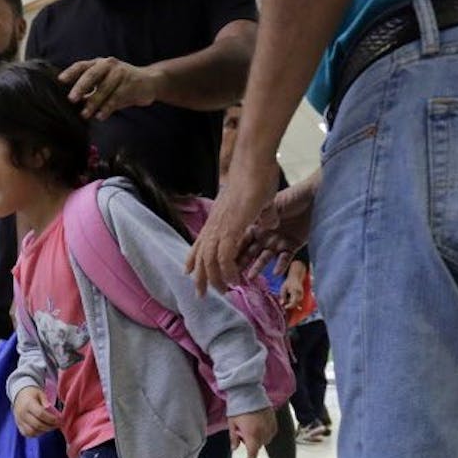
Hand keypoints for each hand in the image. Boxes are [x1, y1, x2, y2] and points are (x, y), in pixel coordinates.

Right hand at [12, 387, 60, 437]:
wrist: (19, 396)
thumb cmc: (32, 394)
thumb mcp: (40, 393)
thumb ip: (45, 401)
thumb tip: (49, 408)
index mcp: (28, 404)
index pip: (40, 414)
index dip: (51, 418)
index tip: (59, 419)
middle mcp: (22, 413)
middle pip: (37, 424)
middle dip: (50, 426)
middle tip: (58, 424)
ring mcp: (19, 421)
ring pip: (32, 431)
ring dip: (44, 431)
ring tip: (51, 426)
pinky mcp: (19, 426)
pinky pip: (28, 434)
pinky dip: (37, 433)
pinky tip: (43, 429)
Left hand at [59, 57, 162, 120]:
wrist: (149, 82)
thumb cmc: (122, 84)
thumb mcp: (104, 84)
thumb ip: (89, 92)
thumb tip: (73, 103)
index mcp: (99, 64)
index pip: (82, 65)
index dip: (71, 72)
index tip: (60, 81)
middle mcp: (108, 65)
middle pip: (91, 74)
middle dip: (80, 86)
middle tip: (72, 99)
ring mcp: (120, 73)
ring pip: (104, 88)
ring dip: (93, 102)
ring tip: (85, 114)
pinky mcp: (130, 84)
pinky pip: (116, 97)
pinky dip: (107, 108)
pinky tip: (100, 116)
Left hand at [187, 159, 275, 293]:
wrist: (254, 162)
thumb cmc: (258, 176)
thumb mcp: (260, 203)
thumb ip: (264, 215)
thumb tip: (270, 222)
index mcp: (218, 219)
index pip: (200, 243)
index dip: (193, 259)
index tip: (188, 273)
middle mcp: (215, 224)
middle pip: (201, 256)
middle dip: (200, 278)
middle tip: (200, 295)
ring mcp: (222, 226)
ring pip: (209, 261)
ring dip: (214, 279)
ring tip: (222, 291)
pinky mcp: (231, 227)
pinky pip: (224, 256)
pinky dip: (227, 270)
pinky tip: (234, 279)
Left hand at [228, 407, 276, 457]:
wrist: (248, 393)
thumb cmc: (238, 408)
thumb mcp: (232, 424)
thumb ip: (234, 438)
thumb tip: (234, 448)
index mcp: (251, 435)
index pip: (253, 453)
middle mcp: (263, 433)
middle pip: (259, 446)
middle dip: (252, 443)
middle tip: (244, 433)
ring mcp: (270, 426)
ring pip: (266, 440)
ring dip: (260, 438)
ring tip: (252, 427)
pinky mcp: (274, 420)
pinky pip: (272, 432)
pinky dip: (266, 432)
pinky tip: (259, 425)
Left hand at [280, 270, 304, 309]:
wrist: (295, 278)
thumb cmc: (288, 283)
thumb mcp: (283, 288)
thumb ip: (282, 296)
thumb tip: (282, 304)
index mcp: (295, 291)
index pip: (293, 302)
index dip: (289, 306)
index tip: (284, 307)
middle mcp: (300, 293)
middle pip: (295, 303)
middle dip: (289, 304)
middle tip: (284, 299)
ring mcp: (302, 294)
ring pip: (296, 302)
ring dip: (291, 302)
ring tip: (288, 295)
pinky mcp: (302, 295)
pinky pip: (298, 301)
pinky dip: (293, 301)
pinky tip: (290, 295)